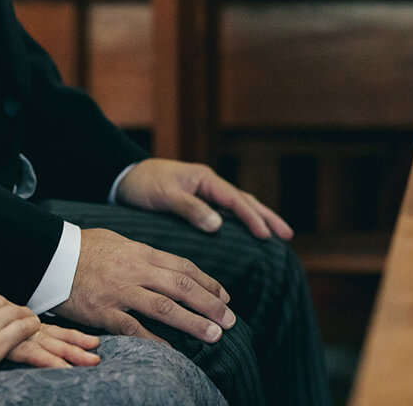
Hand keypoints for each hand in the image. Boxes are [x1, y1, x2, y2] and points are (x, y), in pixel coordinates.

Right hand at [6, 322, 100, 368]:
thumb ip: (18, 333)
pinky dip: (48, 360)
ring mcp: (19, 338)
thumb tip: (36, 343)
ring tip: (90, 361)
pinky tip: (62, 367)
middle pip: (57, 339)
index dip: (75, 337)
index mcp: (28, 327)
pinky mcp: (9, 345)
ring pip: (50, 346)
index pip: (56, 332)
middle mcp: (27, 331)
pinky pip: (32, 354)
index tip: (94, 342)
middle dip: (79, 347)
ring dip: (71, 354)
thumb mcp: (3, 331)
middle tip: (97, 357)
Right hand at [54, 228, 235, 344]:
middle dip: (210, 304)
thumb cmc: (86, 247)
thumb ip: (146, 256)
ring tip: (213, 334)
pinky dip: (154, 339)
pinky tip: (172, 349)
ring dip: (192, 322)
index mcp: (143, 253)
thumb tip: (171, 269)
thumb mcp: (121, 242)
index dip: (208, 283)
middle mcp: (136, 271)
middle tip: (230, 320)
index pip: (184, 268)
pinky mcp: (103, 311)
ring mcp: (120, 291)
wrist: (51, 255)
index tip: (226, 298)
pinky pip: (133, 327)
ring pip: (164, 307)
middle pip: (182, 287)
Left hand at [116, 158, 293, 239]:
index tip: (266, 235)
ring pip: (238, 206)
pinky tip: (247, 233)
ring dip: (258, 218)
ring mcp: (206, 193)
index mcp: (205, 180)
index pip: (236, 200)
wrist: (124, 177)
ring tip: (276, 234)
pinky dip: (241, 221)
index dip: (252, 218)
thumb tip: (218, 225)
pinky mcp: (199, 202)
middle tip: (288, 234)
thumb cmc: (143, 184)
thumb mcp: (165, 196)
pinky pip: (226, 212)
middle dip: (266, 217)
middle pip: (245, 201)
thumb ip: (190, 209)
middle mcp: (210, 185)